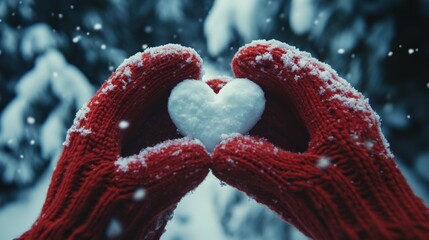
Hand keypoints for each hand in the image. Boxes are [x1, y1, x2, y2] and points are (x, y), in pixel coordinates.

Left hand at [19, 45, 209, 238]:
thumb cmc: (91, 223)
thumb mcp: (123, 194)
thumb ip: (163, 170)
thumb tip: (202, 153)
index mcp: (100, 124)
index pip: (132, 81)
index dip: (161, 65)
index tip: (192, 60)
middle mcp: (118, 132)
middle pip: (154, 98)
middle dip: (184, 90)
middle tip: (216, 87)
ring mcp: (135, 152)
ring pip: (167, 124)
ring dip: (193, 117)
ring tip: (219, 113)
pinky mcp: (150, 172)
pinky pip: (175, 149)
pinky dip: (193, 144)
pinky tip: (211, 144)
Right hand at [212, 40, 428, 239]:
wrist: (379, 238)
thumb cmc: (350, 209)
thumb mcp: (300, 184)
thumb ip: (257, 165)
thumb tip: (218, 151)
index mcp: (337, 112)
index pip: (298, 72)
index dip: (268, 61)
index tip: (238, 59)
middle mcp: (331, 121)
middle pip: (285, 95)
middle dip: (249, 93)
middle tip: (217, 90)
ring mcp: (322, 144)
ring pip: (280, 123)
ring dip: (248, 120)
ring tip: (215, 120)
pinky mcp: (314, 166)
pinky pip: (281, 148)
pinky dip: (258, 146)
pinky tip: (232, 150)